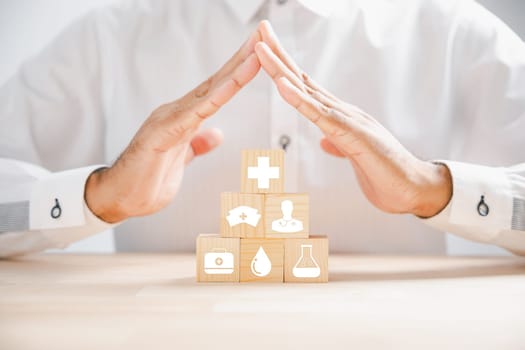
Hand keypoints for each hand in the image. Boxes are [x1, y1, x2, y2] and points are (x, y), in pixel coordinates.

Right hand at [85, 28, 261, 222]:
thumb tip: (216, 134)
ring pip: (210, 91)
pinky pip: (196, 112)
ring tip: (256, 49)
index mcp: (184, 118)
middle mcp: (178, 112)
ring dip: (236, 70)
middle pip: (217, 81)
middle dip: (243, 57)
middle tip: (264, 33)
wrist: (118, 198)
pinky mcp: (163, 132)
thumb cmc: (146, 181)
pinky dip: (217, 96)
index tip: (260, 53)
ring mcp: (169, 119)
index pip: (217, 90)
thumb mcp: (181, 161)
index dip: (239, 71)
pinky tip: (233, 82)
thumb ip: (196, 145)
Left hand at [254, 21, 451, 216]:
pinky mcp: (352, 135)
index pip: (306, 88)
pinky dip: (300, 100)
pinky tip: (283, 86)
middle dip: (279, 55)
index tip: (266, 50)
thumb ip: (340, 145)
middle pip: (303, 80)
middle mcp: (342, 112)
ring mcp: (348, 120)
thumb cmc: (387, 175)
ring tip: (261, 48)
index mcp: (339, 117)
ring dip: (281, 69)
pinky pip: (321, 116)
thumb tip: (326, 140)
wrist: (416, 189)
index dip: (284, 69)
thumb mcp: (354, 158)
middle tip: (260, 30)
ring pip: (307, 91)